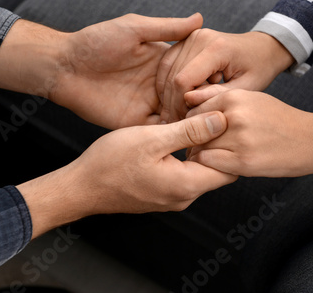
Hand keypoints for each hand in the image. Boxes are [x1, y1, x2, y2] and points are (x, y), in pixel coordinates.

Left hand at [0, 14, 203, 128]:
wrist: (65, 66)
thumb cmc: (96, 42)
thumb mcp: (135, 28)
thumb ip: (167, 28)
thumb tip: (199, 19)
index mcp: (161, 63)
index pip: (191, 73)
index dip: (206, 79)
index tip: (222, 84)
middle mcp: (157, 85)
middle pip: (187, 98)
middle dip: (202, 105)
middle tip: (221, 112)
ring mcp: (147, 105)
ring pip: (176, 116)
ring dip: (189, 121)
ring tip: (208, 127)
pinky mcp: (133, 122)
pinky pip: (157, 131)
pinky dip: (170, 134)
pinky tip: (185, 136)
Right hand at [16, 111, 236, 238]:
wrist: (81, 187)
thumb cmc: (110, 163)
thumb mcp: (152, 139)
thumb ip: (190, 131)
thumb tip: (221, 121)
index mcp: (187, 185)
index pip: (231, 168)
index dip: (230, 142)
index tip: (221, 120)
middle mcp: (185, 197)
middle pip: (218, 169)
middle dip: (217, 143)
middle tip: (208, 116)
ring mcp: (173, 197)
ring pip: (200, 170)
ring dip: (201, 148)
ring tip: (192, 122)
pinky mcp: (163, 193)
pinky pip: (185, 174)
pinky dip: (186, 155)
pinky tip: (177, 136)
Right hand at [156, 29, 294, 122]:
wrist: (262, 48)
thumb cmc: (259, 69)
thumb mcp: (246, 88)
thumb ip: (218, 95)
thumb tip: (188, 100)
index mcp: (217, 48)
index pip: (183, 80)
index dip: (180, 105)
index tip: (186, 123)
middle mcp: (200, 38)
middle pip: (172, 76)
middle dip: (173, 102)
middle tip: (180, 123)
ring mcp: (191, 36)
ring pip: (166, 70)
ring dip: (169, 93)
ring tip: (178, 113)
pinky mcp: (186, 39)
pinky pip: (168, 63)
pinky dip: (168, 82)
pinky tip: (176, 99)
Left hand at [185, 86, 312, 177]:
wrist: (311, 140)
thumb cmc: (278, 118)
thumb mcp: (250, 98)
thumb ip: (218, 97)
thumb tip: (187, 97)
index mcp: (234, 97)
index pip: (193, 110)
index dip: (192, 124)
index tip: (196, 132)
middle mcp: (234, 116)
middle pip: (193, 130)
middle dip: (193, 139)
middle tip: (201, 146)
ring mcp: (238, 140)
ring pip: (199, 148)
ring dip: (201, 154)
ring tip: (213, 155)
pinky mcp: (243, 162)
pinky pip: (210, 163)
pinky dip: (211, 165)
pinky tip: (222, 163)